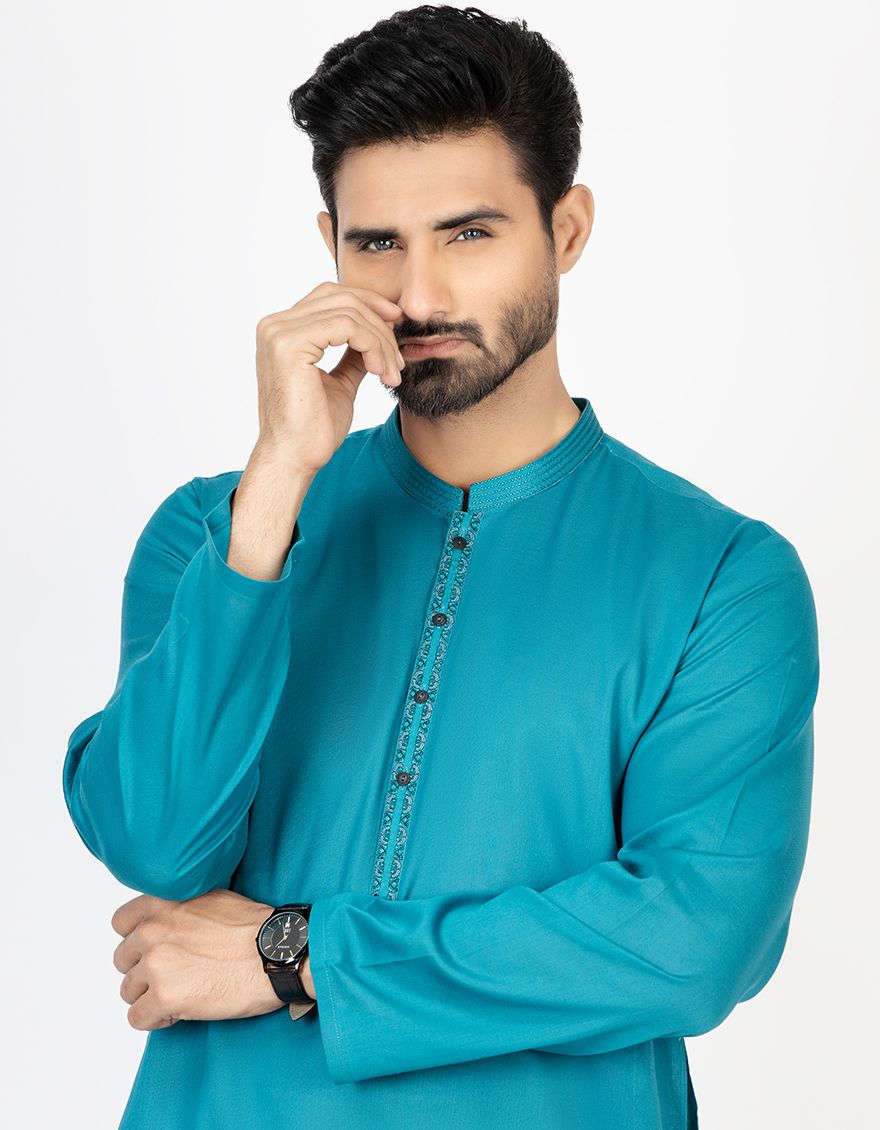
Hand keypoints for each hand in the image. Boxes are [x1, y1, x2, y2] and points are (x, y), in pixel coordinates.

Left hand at [111, 888, 283, 1030]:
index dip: (139, 940)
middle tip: (175, 975)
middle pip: (123, 960)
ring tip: (183, 993)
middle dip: (145, 971)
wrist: (276, 953)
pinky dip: (157, 1019)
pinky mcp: (164, 997)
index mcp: (162, 902)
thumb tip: (169, 923)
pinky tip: (181, 1011)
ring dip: (151, 996)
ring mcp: (155, 964)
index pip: (121, 923)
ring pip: (128, 991)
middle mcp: (151, 930)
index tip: (156, 950)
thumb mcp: (211, 897)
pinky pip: (138, 1018)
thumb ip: (179, 908)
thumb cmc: (254, 928)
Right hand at [253, 282, 405, 475]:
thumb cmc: (313, 429)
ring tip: (392, 371)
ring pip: (348, 311)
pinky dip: (372, 344)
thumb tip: (375, 335)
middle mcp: (275, 325)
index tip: (396, 326)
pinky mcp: (289, 345)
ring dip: (380, 339)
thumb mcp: (340, 383)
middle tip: (399, 354)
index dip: (368, 304)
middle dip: (379, 320)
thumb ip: (352, 356)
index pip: (330, 296)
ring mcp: (279, 333)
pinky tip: (381, 370)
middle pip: (340, 296)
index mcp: (282, 331)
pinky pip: (346, 326)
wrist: (295, 459)